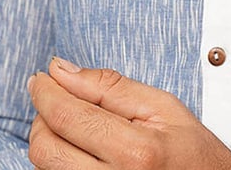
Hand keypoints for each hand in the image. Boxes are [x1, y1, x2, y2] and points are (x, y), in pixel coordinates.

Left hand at [27, 57, 230, 169]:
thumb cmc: (190, 147)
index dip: (47, 92)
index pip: (70, 117)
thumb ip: (110, 87)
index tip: (41, 76)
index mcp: (135, 151)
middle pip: (46, 149)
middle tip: (55, 96)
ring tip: (71, 120)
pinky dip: (59, 159)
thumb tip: (61, 70)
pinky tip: (77, 145)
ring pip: (45, 169)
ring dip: (48, 138)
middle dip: (41, 115)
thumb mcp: (161, 105)